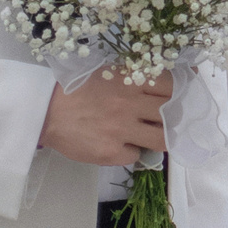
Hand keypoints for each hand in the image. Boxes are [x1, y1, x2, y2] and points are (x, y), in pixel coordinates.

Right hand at [40, 67, 173, 163]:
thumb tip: (161, 85)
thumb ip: (132, 77)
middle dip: (176, 117)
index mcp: (129, 81)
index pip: (171, 86)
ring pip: (161, 139)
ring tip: (155, 135)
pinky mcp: (112, 152)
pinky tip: (124, 145)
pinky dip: (133, 151)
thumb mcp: (106, 72)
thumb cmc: (75, 89)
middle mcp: (130, 105)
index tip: (182, 96)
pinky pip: (136, 154)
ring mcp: (122, 130)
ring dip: (162, 138)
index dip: (181, 92)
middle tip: (173, 119)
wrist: (45, 112)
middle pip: (171, 114)